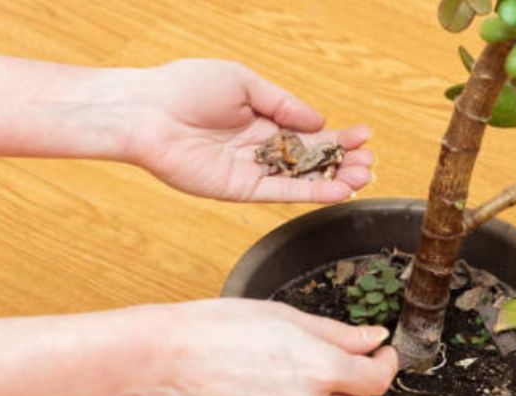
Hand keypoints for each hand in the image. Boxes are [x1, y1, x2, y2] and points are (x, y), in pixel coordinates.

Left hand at [131, 59, 373, 202]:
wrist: (146, 111)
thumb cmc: (185, 87)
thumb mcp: (244, 82)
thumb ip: (283, 104)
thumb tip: (318, 120)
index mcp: (260, 119)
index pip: (307, 131)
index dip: (336, 135)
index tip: (364, 135)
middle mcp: (258, 147)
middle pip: (309, 158)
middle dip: (341, 160)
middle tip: (369, 162)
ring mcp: (250, 170)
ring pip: (300, 178)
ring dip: (333, 179)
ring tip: (363, 177)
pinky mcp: (239, 189)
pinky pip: (281, 193)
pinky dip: (310, 192)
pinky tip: (337, 190)